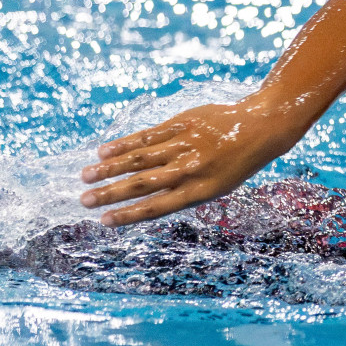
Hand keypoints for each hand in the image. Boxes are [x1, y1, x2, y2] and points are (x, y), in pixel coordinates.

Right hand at [79, 95, 300, 226]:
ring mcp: (185, 145)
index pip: (157, 207)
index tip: (104, 221)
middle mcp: (190, 169)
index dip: (128, 215)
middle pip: (142, 184)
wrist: (261, 128)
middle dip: (110, 193)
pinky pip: (147, 135)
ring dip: (109, 168)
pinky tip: (104, 151)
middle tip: (84, 200)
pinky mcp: (181, 124)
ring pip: (140, 158)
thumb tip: (145, 201)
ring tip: (86, 176)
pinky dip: (124, 144)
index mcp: (200, 191)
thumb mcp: (217, 186)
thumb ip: (183, 192)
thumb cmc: (236, 163)